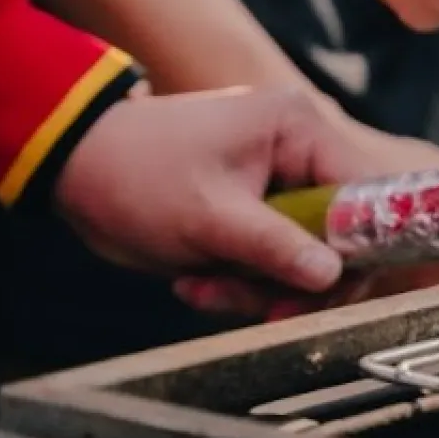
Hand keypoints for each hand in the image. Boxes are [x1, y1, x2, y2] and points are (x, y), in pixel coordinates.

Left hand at [54, 84, 438, 317]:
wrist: (73, 168)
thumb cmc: (137, 174)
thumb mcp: (208, 217)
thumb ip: (276, 247)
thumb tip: (335, 277)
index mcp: (299, 130)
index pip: (365, 192)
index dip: (358, 246)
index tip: (330, 291)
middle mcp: (299, 152)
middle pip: (337, 235)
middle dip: (291, 280)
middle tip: (256, 307)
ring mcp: (277, 183)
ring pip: (302, 256)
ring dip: (256, 287)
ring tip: (202, 287)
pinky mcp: (254, 212)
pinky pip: (270, 259)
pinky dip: (238, 281)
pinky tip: (195, 281)